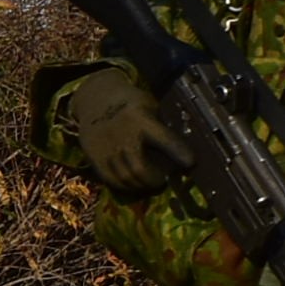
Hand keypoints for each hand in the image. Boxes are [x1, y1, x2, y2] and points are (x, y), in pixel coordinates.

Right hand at [58, 65, 193, 198]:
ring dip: (141, 185)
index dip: (178, 152)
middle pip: (139, 169)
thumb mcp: (149, 105)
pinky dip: (125, 186)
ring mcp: (107, 149)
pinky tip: (133, 182)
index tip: (190, 163)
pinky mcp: (95, 158)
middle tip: (163, 180)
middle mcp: (123, 136)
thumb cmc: (129, 102)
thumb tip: (180, 149)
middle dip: (155, 179)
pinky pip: (111, 180)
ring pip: (125, 178)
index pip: (163, 139)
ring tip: (149, 182)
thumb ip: (160, 125)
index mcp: (140, 119)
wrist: (94, 99)